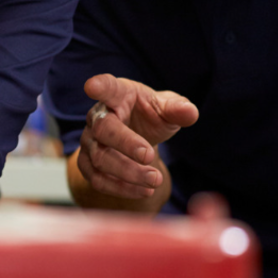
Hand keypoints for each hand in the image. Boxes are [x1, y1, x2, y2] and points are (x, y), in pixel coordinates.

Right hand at [77, 73, 197, 199]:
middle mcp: (97, 116)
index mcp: (117, 96)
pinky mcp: (87, 163)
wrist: (136, 134)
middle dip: (126, 144)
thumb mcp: (166, 109)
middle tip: (150, 157)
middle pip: (103, 129)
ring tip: (155, 181)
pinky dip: (121, 188)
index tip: (92, 86)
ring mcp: (89, 140)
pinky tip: (144, 191)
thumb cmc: (149, 116)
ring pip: (99, 158)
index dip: (99, 87)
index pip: (107, 88)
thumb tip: (190, 113)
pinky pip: (97, 179)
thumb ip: (178, 109)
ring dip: (128, 173)